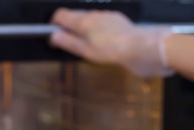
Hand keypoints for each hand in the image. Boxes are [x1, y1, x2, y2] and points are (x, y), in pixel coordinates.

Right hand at [50, 8, 173, 76]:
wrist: (140, 47)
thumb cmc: (111, 50)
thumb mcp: (86, 51)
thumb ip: (69, 42)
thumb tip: (53, 35)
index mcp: (83, 20)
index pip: (61, 14)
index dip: (54, 23)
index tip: (53, 34)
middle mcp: (94, 14)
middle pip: (75, 16)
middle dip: (68, 27)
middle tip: (69, 43)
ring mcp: (106, 15)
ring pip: (89, 19)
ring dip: (84, 29)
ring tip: (86, 45)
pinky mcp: (117, 20)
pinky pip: (101, 22)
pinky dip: (97, 30)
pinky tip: (102, 42)